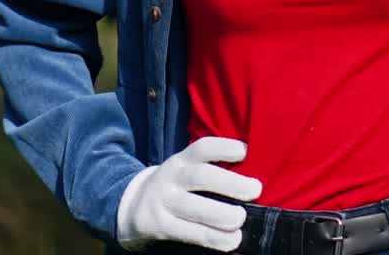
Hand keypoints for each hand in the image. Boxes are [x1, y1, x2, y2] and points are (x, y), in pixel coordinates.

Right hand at [116, 136, 261, 250]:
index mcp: (182, 160)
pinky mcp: (160, 226)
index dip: (223, 147)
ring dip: (221, 215)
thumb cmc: (175, 187)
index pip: (202, 148)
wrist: (132, 207)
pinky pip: (189, 233)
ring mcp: (164, 202)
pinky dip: (213, 238)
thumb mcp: (185, 171)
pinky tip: (231, 242)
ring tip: (241, 219)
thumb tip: (249, 179)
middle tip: (255, 190)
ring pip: (194, 207)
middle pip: (200, 176)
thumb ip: (209, 171)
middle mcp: (172, 177)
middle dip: (230, 183)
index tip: (245, 151)